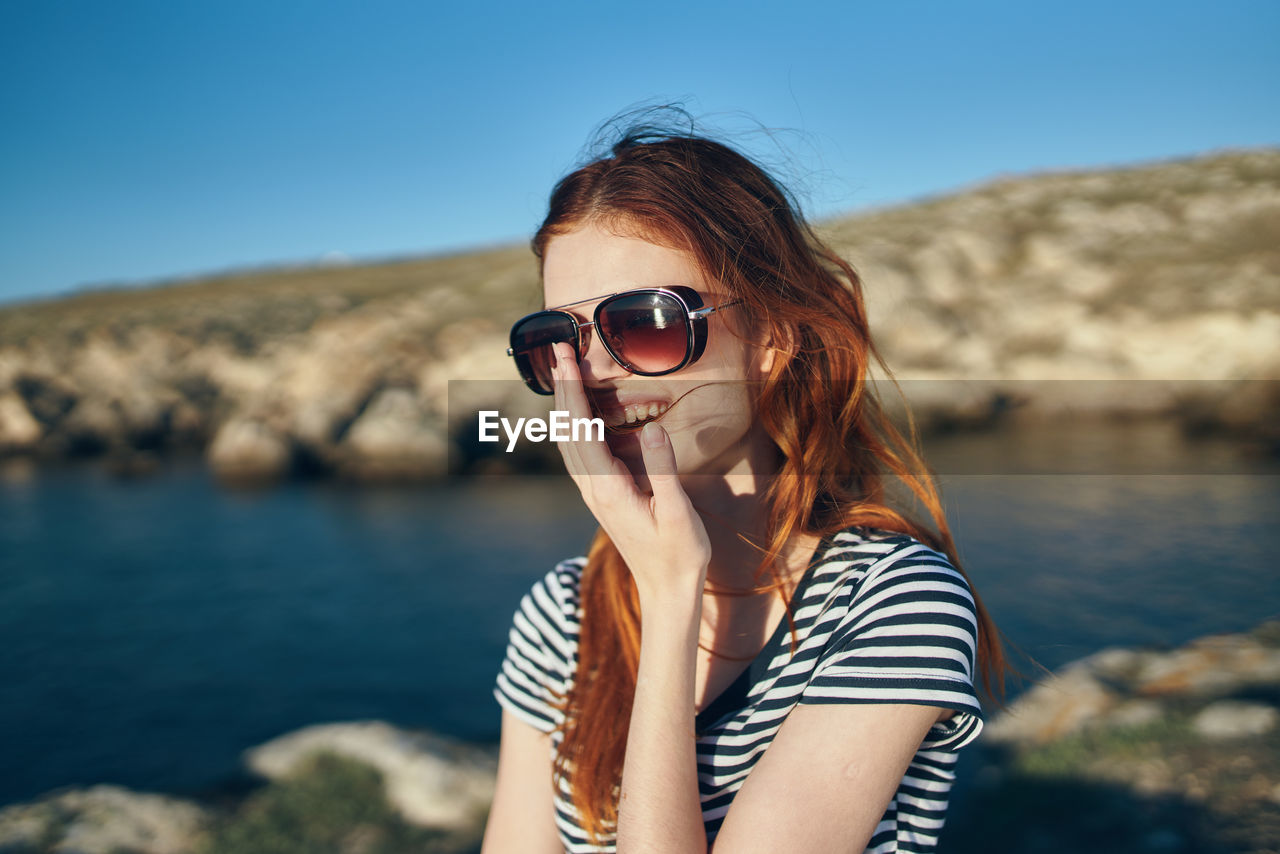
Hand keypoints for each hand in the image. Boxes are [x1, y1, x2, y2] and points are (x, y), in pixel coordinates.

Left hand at [550, 342, 710, 603]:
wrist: (666, 589)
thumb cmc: (678, 554)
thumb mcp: (677, 512)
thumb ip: (663, 469)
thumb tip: (651, 428)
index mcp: (608, 488)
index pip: (583, 429)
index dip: (573, 390)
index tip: (566, 357)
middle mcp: (593, 489)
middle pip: (567, 429)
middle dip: (562, 387)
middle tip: (559, 348)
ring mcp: (594, 493)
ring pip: (568, 440)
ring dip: (565, 403)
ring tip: (564, 370)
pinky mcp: (602, 496)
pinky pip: (578, 453)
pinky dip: (573, 424)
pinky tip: (576, 413)